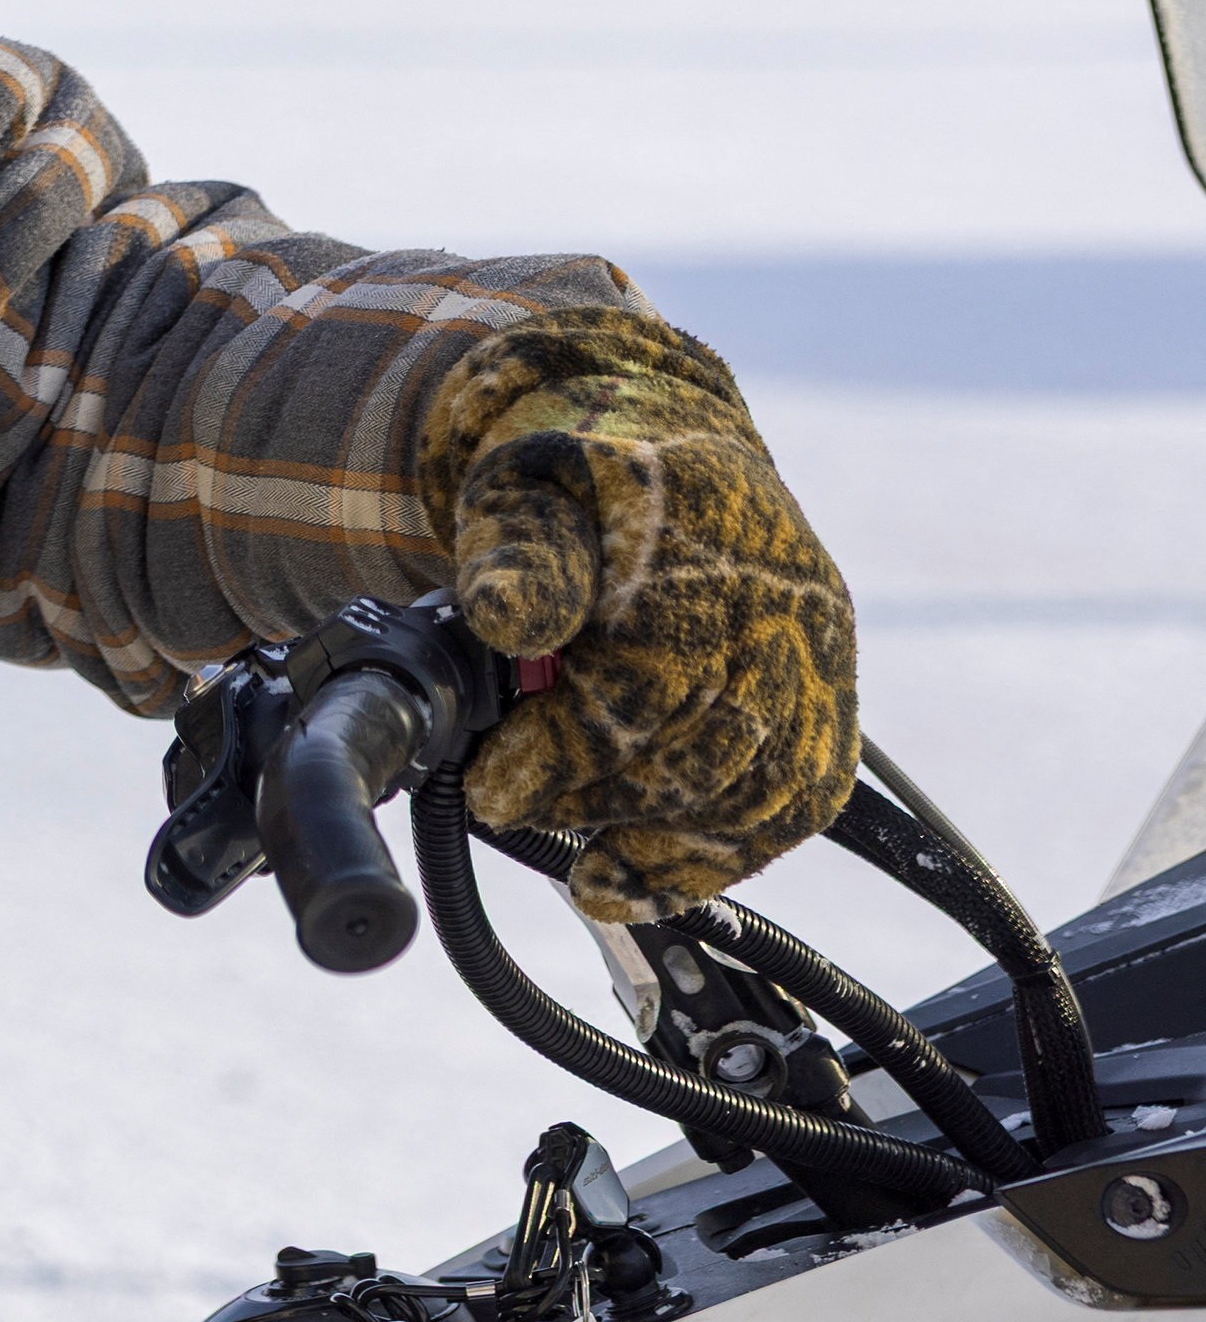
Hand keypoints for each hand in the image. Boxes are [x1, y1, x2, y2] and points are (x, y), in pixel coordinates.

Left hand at [416, 305, 855, 919]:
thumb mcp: (515, 491)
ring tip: (579, 861)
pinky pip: (797, 800)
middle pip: (713, 744)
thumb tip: (506, 616)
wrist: (653, 444)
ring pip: (766, 787)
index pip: (652, 678)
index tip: (492, 789)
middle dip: (600, 798)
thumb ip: (513, 554)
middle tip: (512, 806)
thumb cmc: (570, 477)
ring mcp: (819, 650)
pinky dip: (720, 855)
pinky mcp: (828, 695)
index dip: (569, 749)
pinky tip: (638, 877)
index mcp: (705, 536)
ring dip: (663, 842)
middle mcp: (786, 598)